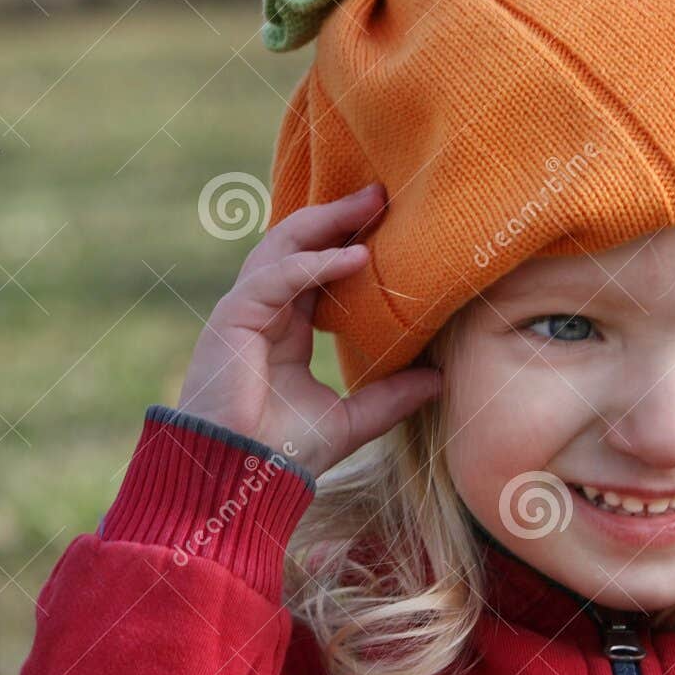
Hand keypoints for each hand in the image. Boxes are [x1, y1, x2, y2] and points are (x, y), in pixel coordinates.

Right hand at [177, 182, 443, 476]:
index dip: (348, 241)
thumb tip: (441, 379)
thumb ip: (391, 398)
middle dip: (338, 216)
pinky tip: (354, 258)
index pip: (315, 269)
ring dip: (327, 223)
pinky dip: (314, 264)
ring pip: (282, 247)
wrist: (238, 480)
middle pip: (297, 244)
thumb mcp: (351, 420)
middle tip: (381, 193)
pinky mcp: (233, 320)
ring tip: (371, 205)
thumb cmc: (282, 454)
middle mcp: (262, 313)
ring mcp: (243, 312)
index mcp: (285, 330)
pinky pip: (276, 277)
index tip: (389, 222)